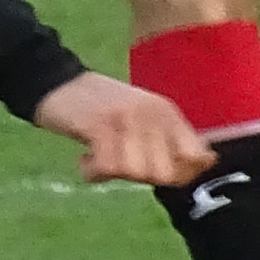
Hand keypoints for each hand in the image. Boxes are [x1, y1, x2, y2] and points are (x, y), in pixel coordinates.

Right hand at [36, 72, 215, 188]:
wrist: (56, 82)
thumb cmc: (101, 108)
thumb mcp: (142, 119)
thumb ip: (168, 141)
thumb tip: (203, 165)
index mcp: (167, 113)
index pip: (196, 157)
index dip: (180, 175)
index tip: (152, 175)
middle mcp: (152, 114)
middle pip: (163, 173)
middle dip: (141, 178)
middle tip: (119, 165)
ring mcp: (126, 118)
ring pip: (135, 172)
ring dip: (113, 174)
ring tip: (99, 160)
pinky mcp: (98, 124)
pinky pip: (106, 167)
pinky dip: (93, 172)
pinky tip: (84, 160)